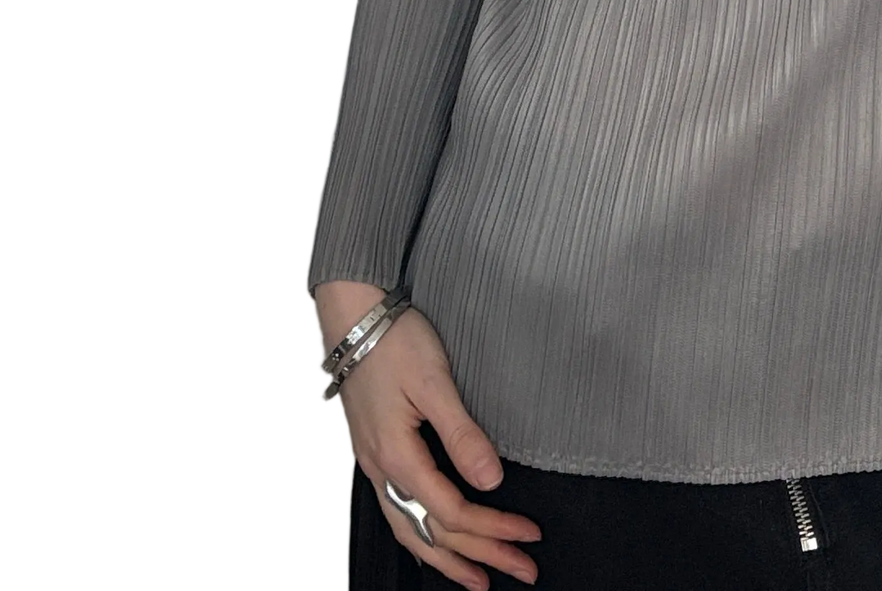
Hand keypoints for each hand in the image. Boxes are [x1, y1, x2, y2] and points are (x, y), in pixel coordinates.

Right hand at [329, 301, 543, 590]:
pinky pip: (398, 514)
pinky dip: (421, 539)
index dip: (494, 528)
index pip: (452, 512)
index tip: (530, 533)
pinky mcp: (374, 455)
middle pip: (434, 532)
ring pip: (411, 531)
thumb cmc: (395, 342)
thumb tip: (491, 480)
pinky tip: (433, 547)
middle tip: (523, 571)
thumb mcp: (434, 382)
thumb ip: (462, 433)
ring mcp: (374, 467)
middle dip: (481, 554)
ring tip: (480, 581)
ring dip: (449, 558)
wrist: (351, 317)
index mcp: (399, 458)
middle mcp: (382, 472)